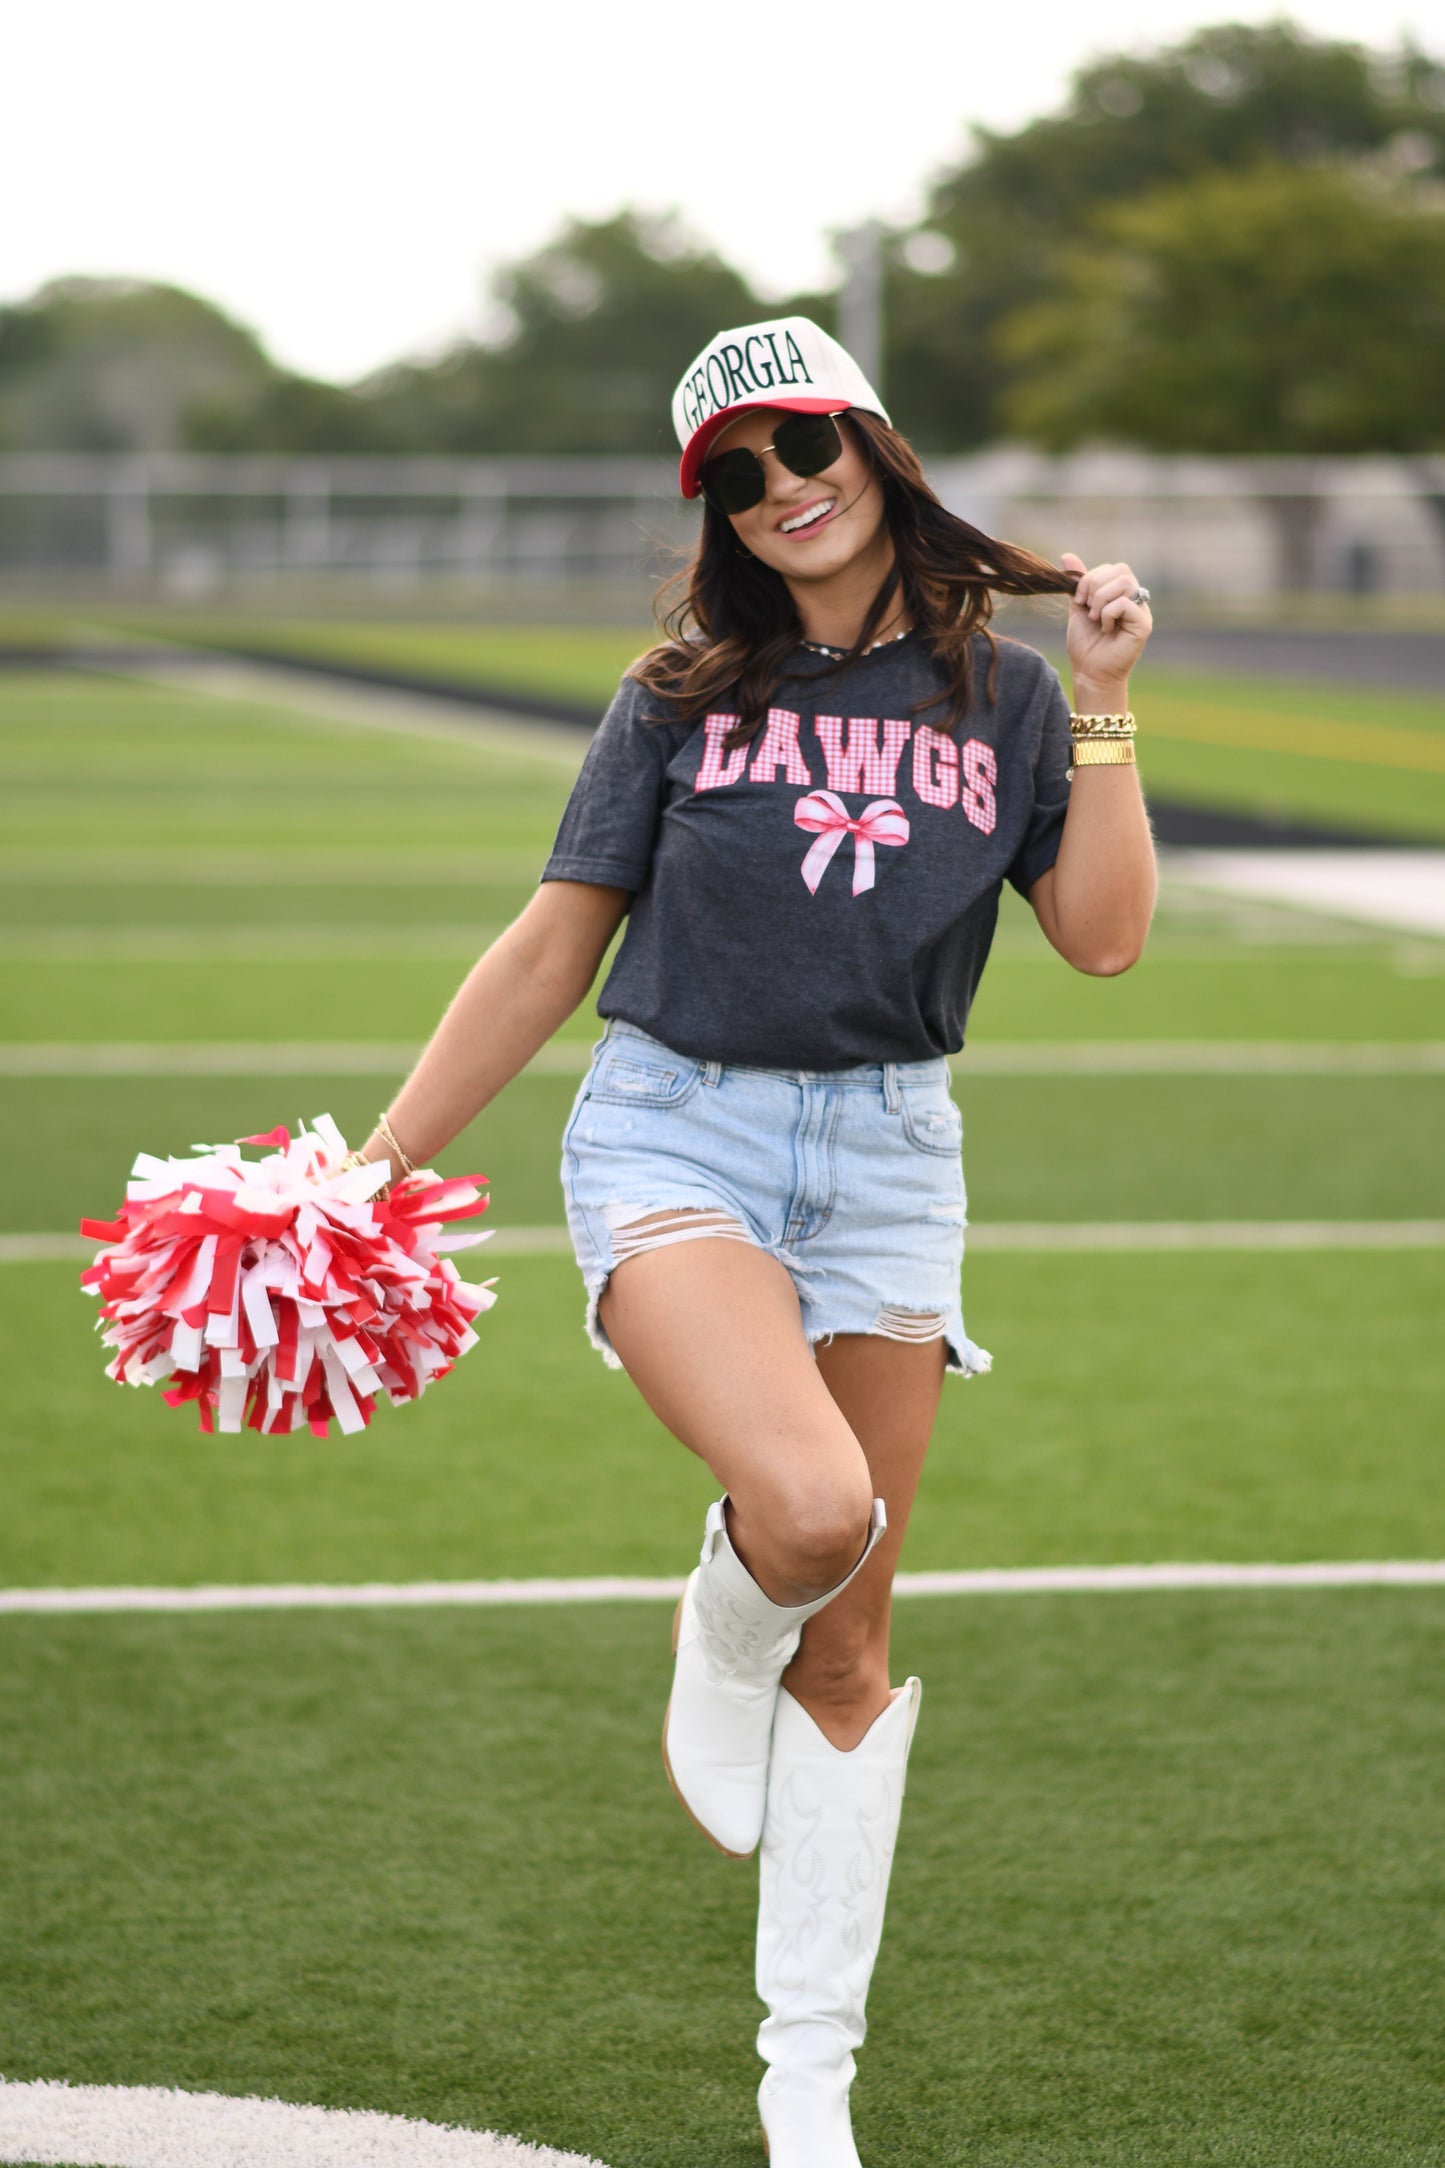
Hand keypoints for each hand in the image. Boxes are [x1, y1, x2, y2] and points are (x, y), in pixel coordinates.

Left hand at [1061, 553, 1151, 700]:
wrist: (1089, 673)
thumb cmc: (1085, 644)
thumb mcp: (1078, 607)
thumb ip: (1078, 583)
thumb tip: (1067, 556)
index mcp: (1122, 594)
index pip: (1112, 568)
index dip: (1091, 578)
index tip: (1079, 600)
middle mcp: (1136, 600)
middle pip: (1121, 570)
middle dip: (1095, 585)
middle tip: (1086, 608)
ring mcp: (1142, 612)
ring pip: (1125, 583)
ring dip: (1101, 598)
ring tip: (1095, 618)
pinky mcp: (1143, 625)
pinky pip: (1126, 603)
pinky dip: (1108, 613)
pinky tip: (1105, 628)